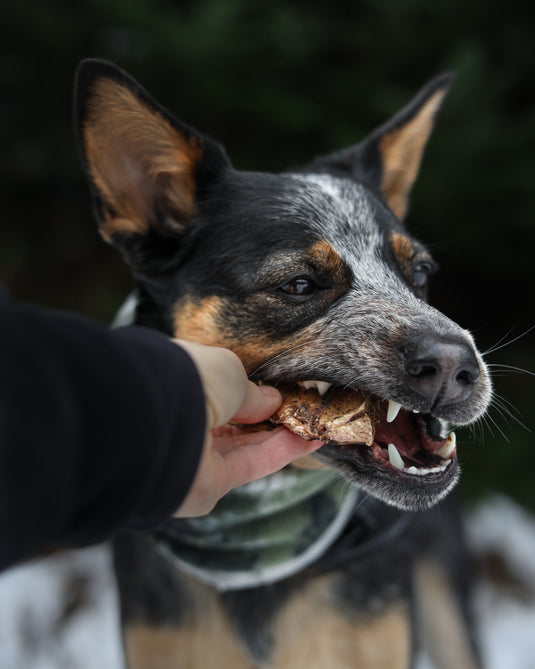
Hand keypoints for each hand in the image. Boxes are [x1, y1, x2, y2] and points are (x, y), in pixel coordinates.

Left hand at [173, 341, 321, 516]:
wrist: (157, 418)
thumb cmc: (186, 379)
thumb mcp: (228, 372)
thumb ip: (252, 391)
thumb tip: (271, 400)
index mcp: (178, 387)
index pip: (217, 393)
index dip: (248, 394)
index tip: (277, 391)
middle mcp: (183, 422)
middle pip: (232, 424)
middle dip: (267, 417)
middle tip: (300, 410)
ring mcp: (194, 456)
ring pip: (245, 447)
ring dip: (280, 436)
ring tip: (309, 424)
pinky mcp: (208, 485)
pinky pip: (250, 465)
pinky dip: (279, 453)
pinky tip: (305, 440)